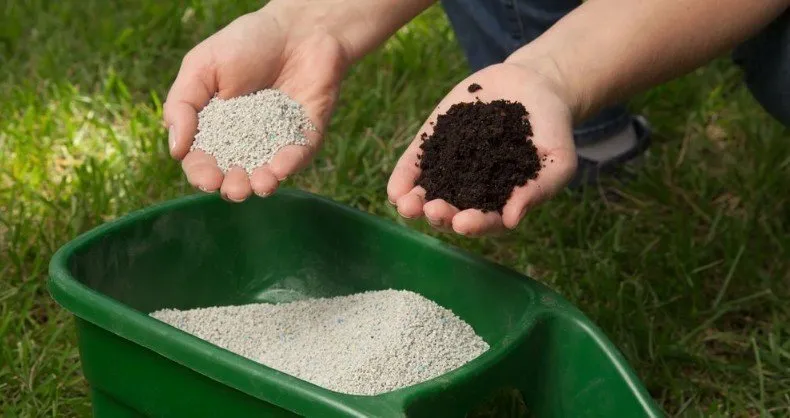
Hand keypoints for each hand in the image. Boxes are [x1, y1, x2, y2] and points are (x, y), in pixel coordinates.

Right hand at [164, 6, 347, 200]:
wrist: (297, 27)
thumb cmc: (246, 43)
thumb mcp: (201, 66)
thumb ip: (183, 105)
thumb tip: (175, 150)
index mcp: (215, 128)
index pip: (203, 160)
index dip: (202, 173)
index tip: (206, 177)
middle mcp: (245, 141)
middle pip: (235, 175)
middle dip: (233, 186)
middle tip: (233, 188)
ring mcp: (277, 141)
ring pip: (267, 174)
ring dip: (261, 185)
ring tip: (257, 186)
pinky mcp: (307, 135)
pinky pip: (299, 155)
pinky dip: (290, 163)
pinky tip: (280, 168)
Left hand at [387, 63, 577, 235]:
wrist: (534, 85)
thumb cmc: (552, 129)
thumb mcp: (558, 160)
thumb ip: (538, 189)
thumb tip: (512, 220)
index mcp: (502, 202)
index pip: (487, 221)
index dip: (475, 224)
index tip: (463, 223)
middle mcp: (473, 191)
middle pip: (453, 212)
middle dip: (440, 214)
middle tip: (433, 210)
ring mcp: (451, 168)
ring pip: (428, 194)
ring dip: (415, 204)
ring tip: (406, 205)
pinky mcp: (434, 144)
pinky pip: (415, 165)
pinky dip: (403, 178)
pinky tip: (395, 190)